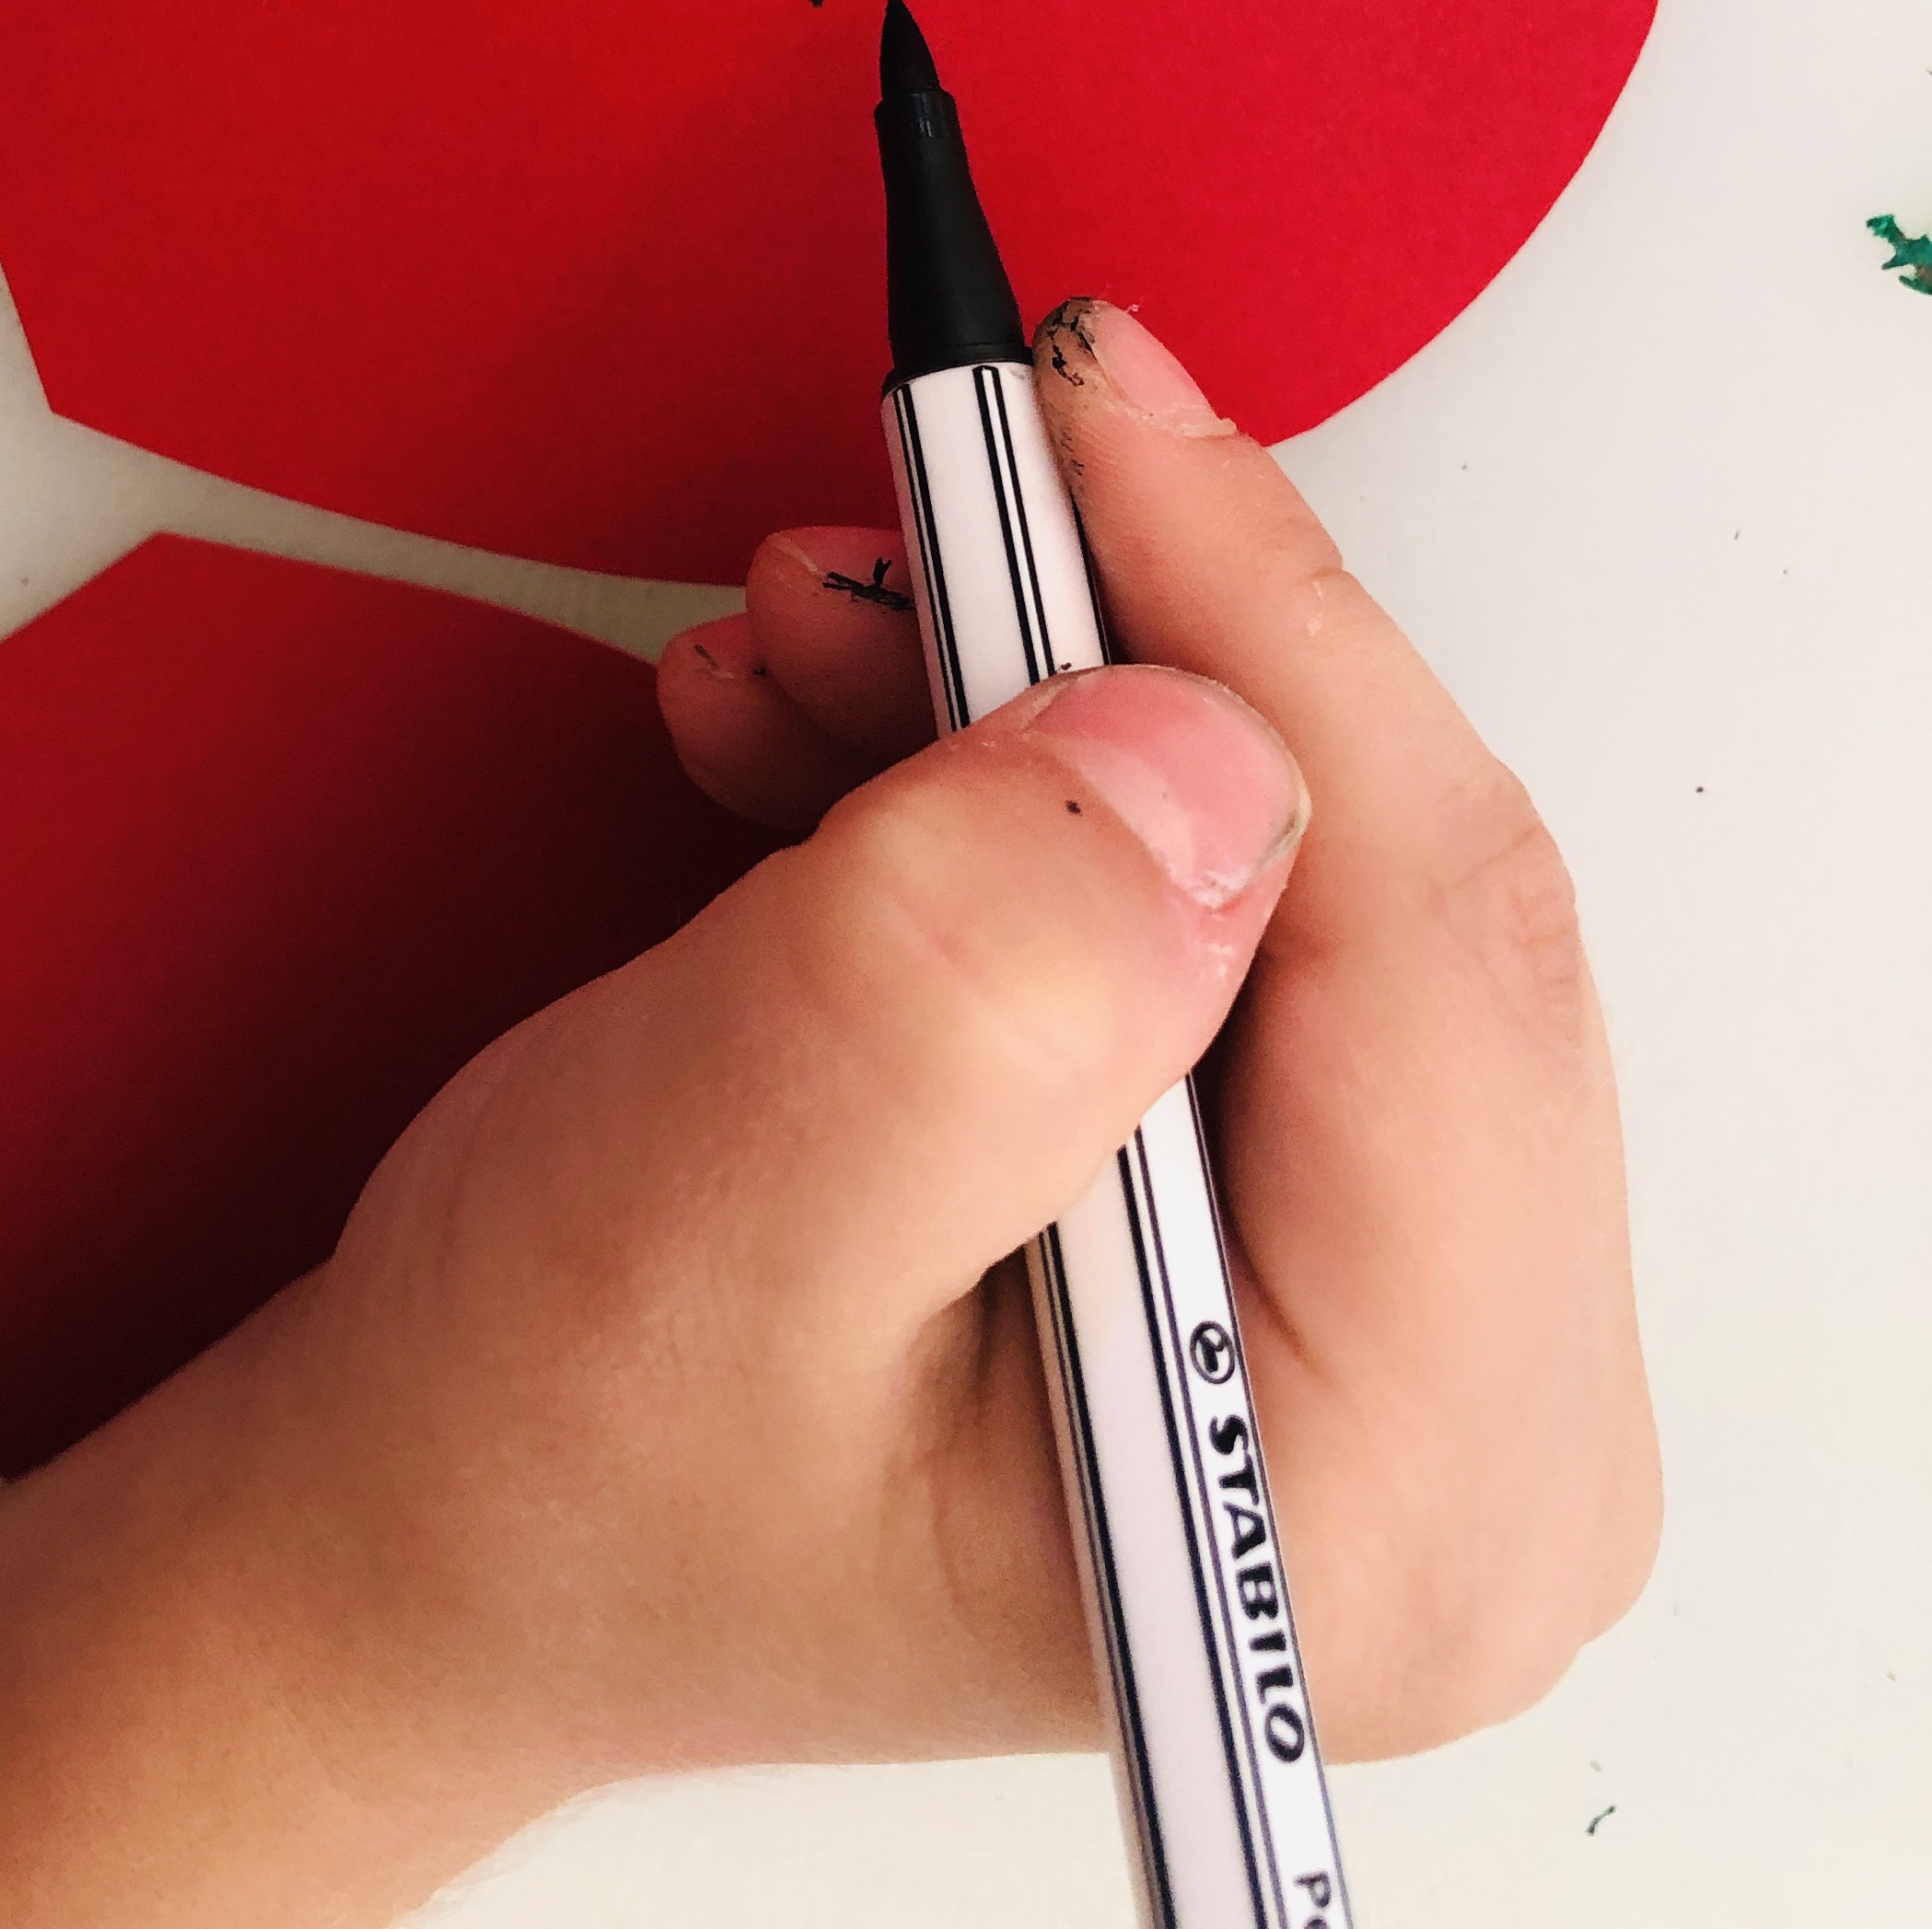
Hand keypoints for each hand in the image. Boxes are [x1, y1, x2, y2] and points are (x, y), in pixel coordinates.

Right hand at [233, 292, 1656, 1821]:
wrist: (454, 1543)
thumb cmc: (549, 1459)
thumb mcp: (699, 1207)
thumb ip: (960, 993)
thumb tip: (1190, 741)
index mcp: (1388, 1505)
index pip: (1434, 948)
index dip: (1257, 616)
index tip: (1077, 391)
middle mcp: (1481, 1447)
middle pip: (1409, 893)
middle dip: (1142, 650)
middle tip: (926, 491)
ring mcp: (1420, 1327)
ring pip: (1322, 858)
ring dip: (1065, 698)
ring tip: (811, 643)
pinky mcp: (1325, 1217)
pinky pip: (1252, 896)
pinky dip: (1050, 773)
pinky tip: (852, 731)